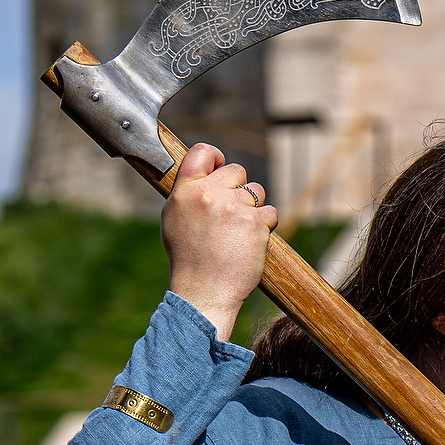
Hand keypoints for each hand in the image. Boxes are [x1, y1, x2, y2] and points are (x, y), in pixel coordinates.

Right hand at [162, 141, 276, 338]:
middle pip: (236, 171)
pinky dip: (266, 225)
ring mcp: (233, 207)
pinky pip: (270, 211)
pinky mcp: (255, 222)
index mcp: (185, 191)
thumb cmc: (188, 260)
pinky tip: (251, 241)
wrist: (203, 292)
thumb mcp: (174, 220)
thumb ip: (188, 194)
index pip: (202, 152)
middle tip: (231, 215)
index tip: (221, 166)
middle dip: (239, 189)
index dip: (216, 157)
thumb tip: (203, 176)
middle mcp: (208, 194)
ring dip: (254, 208)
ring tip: (239, 232)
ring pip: (256, 191)